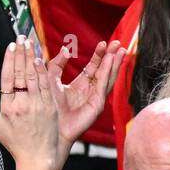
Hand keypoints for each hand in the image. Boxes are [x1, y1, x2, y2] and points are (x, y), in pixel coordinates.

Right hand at [0, 38, 59, 169]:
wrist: (36, 158)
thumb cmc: (15, 143)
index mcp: (7, 108)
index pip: (7, 78)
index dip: (9, 60)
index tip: (11, 47)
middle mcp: (22, 105)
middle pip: (21, 73)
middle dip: (21, 53)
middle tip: (21, 37)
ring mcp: (37, 105)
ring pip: (34, 76)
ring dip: (32, 57)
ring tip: (30, 43)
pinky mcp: (50, 107)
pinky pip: (46, 85)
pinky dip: (43, 70)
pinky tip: (40, 58)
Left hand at [48, 40, 123, 155]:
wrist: (49, 126)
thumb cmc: (49, 107)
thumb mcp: (52, 79)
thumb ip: (57, 64)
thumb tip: (65, 49)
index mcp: (81, 85)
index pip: (94, 67)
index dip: (99, 55)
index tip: (104, 43)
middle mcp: (90, 91)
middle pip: (105, 71)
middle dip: (111, 57)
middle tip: (117, 43)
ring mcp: (95, 98)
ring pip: (108, 77)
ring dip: (114, 63)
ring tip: (120, 50)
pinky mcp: (97, 104)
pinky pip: (103, 85)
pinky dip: (107, 72)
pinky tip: (110, 62)